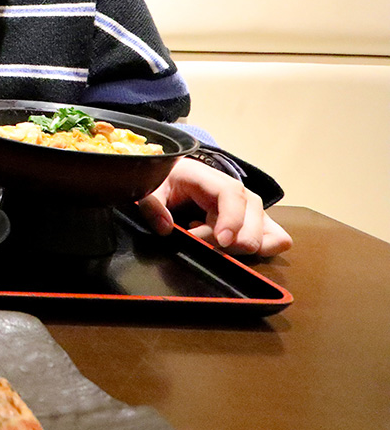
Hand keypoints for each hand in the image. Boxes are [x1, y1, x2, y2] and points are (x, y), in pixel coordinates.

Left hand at [137, 157, 291, 256]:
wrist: (179, 177)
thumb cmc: (169, 182)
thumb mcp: (152, 188)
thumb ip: (152, 205)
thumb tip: (166, 228)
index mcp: (212, 179)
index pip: (232, 196)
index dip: (231, 220)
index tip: (221, 241)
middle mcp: (240, 193)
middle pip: (251, 225)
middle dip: (225, 243)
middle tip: (196, 235)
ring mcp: (253, 209)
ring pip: (266, 237)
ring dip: (239, 248)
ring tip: (210, 237)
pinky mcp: (258, 223)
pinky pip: (278, 240)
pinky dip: (261, 251)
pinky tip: (230, 245)